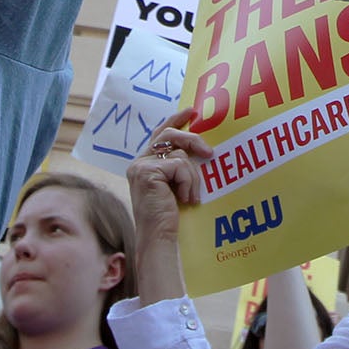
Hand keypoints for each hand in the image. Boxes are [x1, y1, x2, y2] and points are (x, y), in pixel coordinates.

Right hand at [124, 108, 206, 300]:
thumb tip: (199, 147)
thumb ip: (178, 166)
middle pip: (169, 135)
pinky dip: (188, 182)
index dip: (175, 120)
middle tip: (209, 153)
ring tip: (190, 196)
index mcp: (144, 163)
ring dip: (192, 176)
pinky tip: (184, 199)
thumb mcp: (175, 185)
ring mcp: (141, 166)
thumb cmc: (170, 216)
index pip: (160, 133)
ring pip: (179, 154)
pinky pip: (180, 166)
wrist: (159, 237)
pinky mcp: (147, 172)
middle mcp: (139, 162)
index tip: (191, 111)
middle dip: (192, 139)